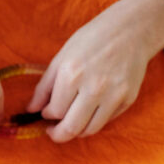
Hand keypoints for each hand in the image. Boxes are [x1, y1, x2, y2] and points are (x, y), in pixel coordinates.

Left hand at [27, 0, 163, 142]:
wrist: (132, 29)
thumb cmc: (92, 40)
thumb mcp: (61, 57)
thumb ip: (44, 86)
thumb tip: (31, 110)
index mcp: (72, 74)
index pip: (54, 112)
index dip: (47, 115)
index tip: (46, 112)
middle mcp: (94, 87)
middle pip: (71, 128)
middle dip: (57, 134)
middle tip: (53, 131)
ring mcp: (114, 95)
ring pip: (89, 130)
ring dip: (76, 131)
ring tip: (70, 122)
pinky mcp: (128, 98)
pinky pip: (106, 121)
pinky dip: (94, 121)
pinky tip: (89, 110)